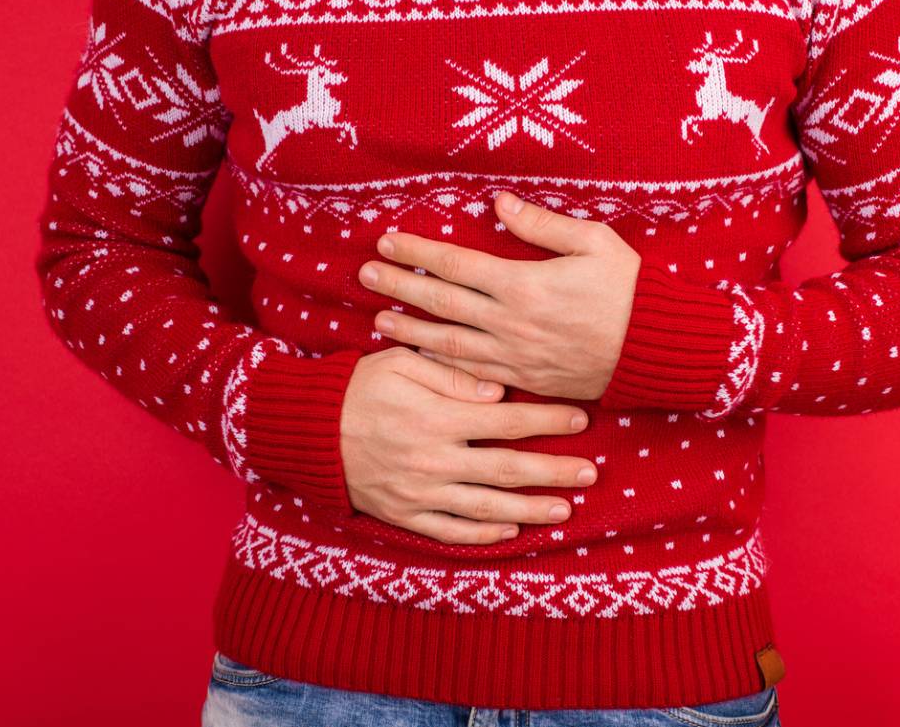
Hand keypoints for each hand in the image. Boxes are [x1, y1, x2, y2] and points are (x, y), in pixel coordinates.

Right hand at [339, 346, 599, 544]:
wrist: (307, 432)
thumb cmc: (358, 389)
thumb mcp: (401, 365)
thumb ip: (452, 376)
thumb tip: (499, 391)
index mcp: (438, 417)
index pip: (507, 420)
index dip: (547, 419)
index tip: (580, 418)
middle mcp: (435, 459)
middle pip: (508, 468)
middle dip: (554, 470)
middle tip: (591, 473)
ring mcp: (421, 492)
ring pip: (488, 506)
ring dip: (531, 508)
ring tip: (565, 509)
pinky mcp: (405, 515)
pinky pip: (452, 531)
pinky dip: (484, 534)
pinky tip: (512, 531)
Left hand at [357, 191, 641, 399]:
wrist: (655, 349)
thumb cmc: (629, 290)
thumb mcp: (593, 242)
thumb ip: (541, 225)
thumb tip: (499, 202)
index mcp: (522, 284)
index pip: (455, 264)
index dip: (417, 252)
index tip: (387, 240)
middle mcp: (509, 323)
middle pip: (441, 303)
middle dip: (399, 287)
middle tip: (365, 274)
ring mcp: (514, 356)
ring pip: (448, 345)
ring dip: (410, 332)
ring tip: (378, 322)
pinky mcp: (525, 379)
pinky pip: (473, 374)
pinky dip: (442, 366)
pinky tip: (422, 360)